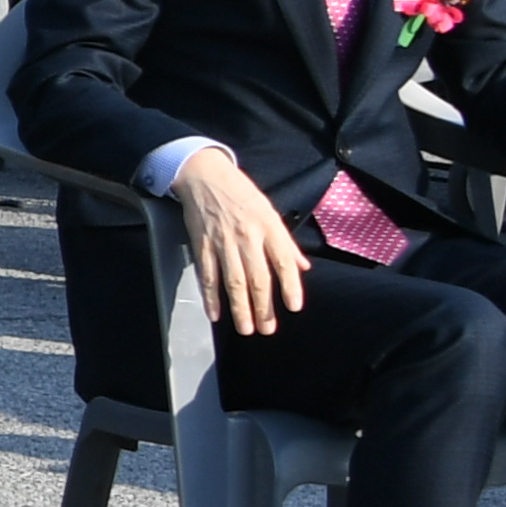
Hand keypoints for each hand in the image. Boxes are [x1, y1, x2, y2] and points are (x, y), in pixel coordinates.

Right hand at [168, 145, 306, 338]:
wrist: (205, 176)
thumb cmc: (241, 194)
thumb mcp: (270, 212)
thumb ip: (286, 243)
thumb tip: (303, 267)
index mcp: (269, 228)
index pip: (284, 262)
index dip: (290, 286)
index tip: (294, 308)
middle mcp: (248, 237)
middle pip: (258, 279)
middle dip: (263, 307)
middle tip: (267, 329)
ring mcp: (223, 243)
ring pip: (233, 282)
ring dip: (240, 308)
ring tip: (246, 329)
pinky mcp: (202, 245)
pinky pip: (208, 275)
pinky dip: (210, 296)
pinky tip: (215, 313)